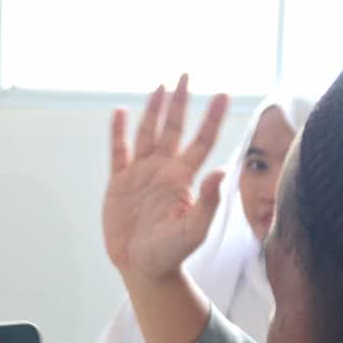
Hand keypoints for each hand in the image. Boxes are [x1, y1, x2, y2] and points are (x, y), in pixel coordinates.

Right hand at [103, 75, 229, 286]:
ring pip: (148, 134)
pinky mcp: (119, 183)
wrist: (142, 268)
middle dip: (181, 102)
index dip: (212, 117)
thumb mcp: (194, 230)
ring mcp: (141, 175)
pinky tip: (122, 112)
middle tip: (186, 74)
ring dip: (154, 110)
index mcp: (184, 179)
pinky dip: (119, 132)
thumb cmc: (172, 253)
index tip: (223, 93)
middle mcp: (164, 171)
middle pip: (174, 128)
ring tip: (161, 86)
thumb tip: (223, 170)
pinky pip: (119, 152)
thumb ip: (209, 201)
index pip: (202, 140)